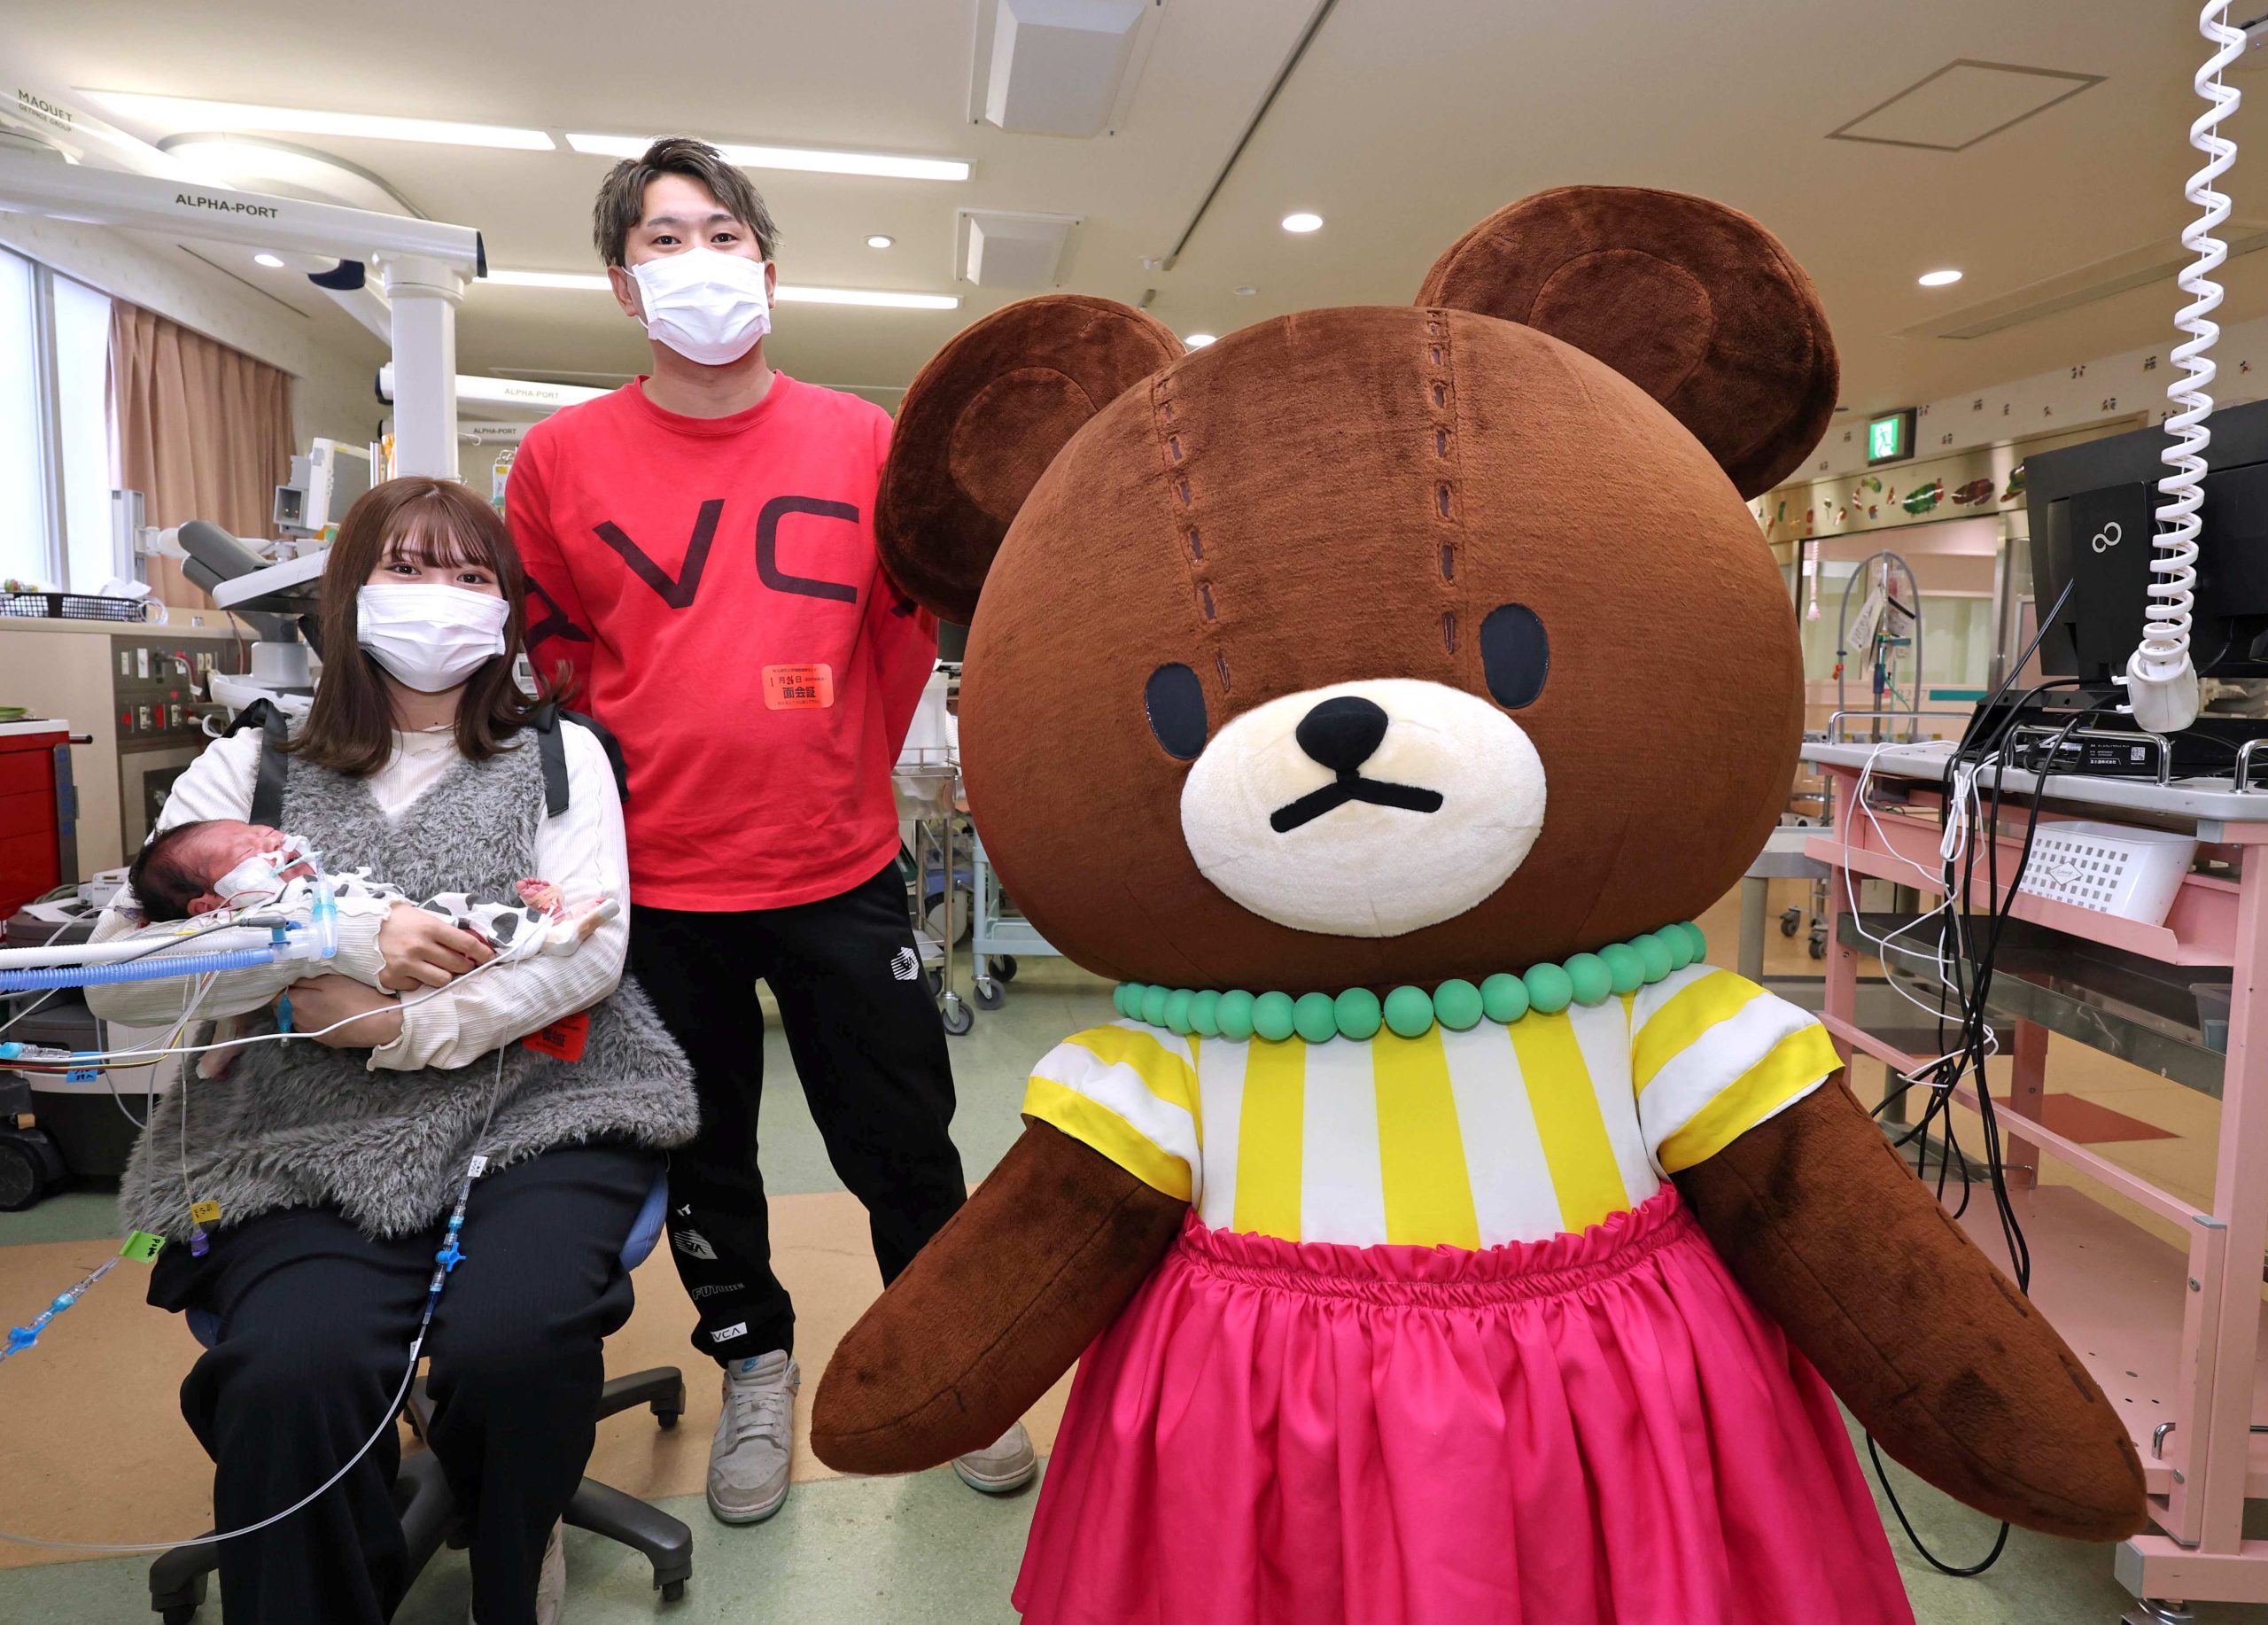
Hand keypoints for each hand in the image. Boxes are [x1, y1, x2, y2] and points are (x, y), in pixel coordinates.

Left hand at [289, 974, 405, 1049]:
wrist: (379, 1023)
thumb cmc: (355, 996)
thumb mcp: (330, 979)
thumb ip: (305, 979)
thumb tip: (288, 980)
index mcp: (297, 1004)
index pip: (275, 996)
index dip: (280, 986)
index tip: (290, 979)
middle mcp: (299, 1021)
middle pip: (285, 1008)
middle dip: (292, 997)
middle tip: (308, 986)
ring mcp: (312, 1033)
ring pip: (298, 1018)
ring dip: (303, 1009)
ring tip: (321, 1000)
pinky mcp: (325, 1040)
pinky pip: (312, 1027)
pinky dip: (316, 1019)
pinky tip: (332, 1013)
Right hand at [377, 902, 494, 991]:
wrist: (355, 928)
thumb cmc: (392, 920)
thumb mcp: (419, 916)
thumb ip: (442, 929)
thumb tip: (468, 943)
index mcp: (430, 928)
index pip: (466, 944)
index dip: (483, 953)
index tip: (490, 958)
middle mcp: (420, 947)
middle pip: (458, 965)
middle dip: (465, 966)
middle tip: (462, 964)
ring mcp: (406, 965)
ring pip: (442, 980)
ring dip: (444, 975)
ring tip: (436, 967)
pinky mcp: (392, 978)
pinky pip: (417, 986)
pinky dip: (417, 981)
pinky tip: (411, 971)